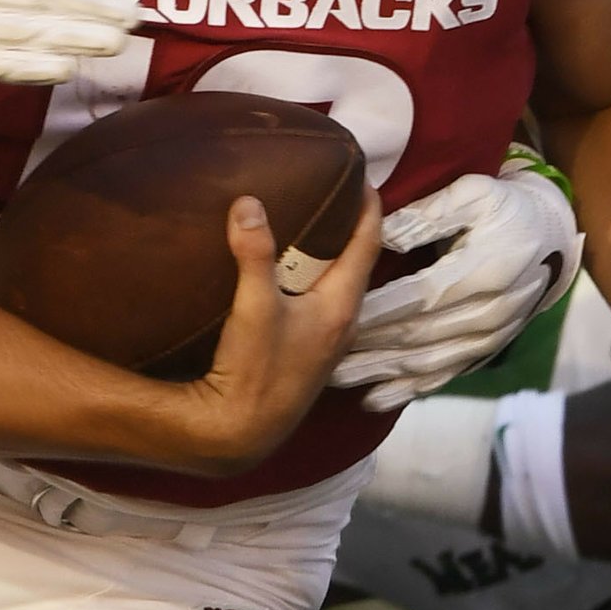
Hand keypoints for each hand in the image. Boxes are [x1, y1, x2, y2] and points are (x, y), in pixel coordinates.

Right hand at [178, 193, 380, 471]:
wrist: (242, 431)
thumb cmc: (255, 370)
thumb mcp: (254, 306)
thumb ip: (254, 254)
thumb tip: (248, 203)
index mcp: (341, 306)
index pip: (367, 244)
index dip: (368, 208)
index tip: (363, 177)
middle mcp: (342, 323)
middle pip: (355, 263)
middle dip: (346, 228)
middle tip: (331, 193)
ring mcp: (326, 342)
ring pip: (336, 286)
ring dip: (328, 256)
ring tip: (310, 226)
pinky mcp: (307, 354)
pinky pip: (319, 303)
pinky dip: (311, 280)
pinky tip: (289, 276)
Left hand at [332, 159, 579, 409]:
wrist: (551, 236)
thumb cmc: (507, 208)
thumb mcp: (474, 195)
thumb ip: (430, 216)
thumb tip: (385, 235)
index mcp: (484, 271)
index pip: (421, 296)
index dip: (380, 308)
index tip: (339, 314)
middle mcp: (488, 313)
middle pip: (420, 334)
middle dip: (371, 346)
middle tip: (323, 355)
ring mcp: (488, 338)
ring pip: (427, 361)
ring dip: (381, 373)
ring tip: (336, 379)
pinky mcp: (485, 352)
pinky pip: (444, 375)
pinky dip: (408, 390)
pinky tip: (375, 401)